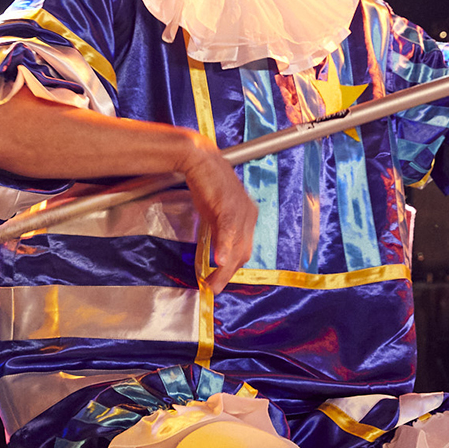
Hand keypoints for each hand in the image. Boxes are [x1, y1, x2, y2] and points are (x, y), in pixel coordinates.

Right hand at [179, 134, 258, 296]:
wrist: (200, 159)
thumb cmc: (207, 185)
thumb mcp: (214, 214)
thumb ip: (219, 233)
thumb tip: (217, 255)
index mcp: (247, 217)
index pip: (244, 250)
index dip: (232, 268)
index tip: (219, 281)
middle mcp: (249, 215)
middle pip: (242, 253)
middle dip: (228, 273)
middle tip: (214, 287)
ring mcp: (241, 210)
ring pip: (236, 246)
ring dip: (224, 268)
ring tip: (214, 283)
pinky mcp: (228, 205)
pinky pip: (228, 230)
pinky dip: (224, 246)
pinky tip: (219, 260)